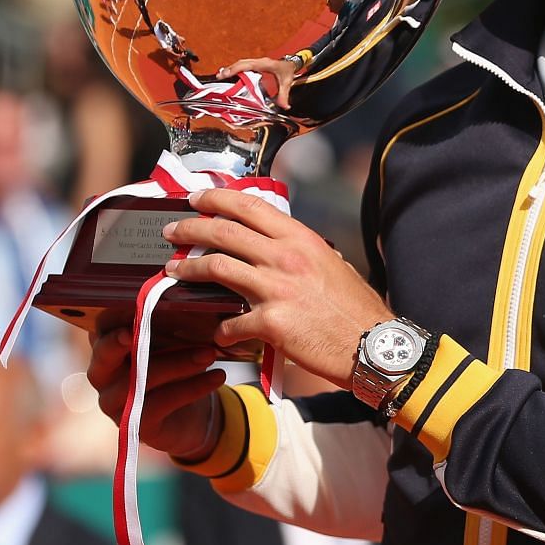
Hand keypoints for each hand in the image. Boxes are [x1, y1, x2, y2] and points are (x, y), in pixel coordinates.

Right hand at [85, 325, 226, 460]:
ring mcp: (115, 404)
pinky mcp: (136, 425)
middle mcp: (102, 378)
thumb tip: (182, 306)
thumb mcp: (168, 347)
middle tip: (145, 331)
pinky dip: (192, 388)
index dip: (109, 326)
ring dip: (178, 364)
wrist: (189, 415)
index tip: (128, 316)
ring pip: (140, 380)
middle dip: (130, 343)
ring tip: (209, 354)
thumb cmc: (174, 370)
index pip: (99, 334)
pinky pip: (162, 403)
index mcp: (106, 352)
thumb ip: (163, 330)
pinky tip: (217, 376)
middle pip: (106, 358)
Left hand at [163, 188, 389, 390]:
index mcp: (301, 239)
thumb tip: (280, 247)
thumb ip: (303, 253)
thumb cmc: (356, 308)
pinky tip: (219, 333)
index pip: (250, 206)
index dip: (216, 198)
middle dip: (190, 228)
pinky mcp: (271, 322)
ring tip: (172, 270)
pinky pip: (231, 322)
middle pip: (224, 231)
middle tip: (172, 231)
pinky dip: (221, 329)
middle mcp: (286, 257)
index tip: (196, 198)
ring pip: (216, 267)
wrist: (372, 345)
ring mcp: (277, 289)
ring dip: (186, 268)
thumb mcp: (333, 265)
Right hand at [216, 56, 302, 109]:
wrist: (292, 63)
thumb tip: (284, 106)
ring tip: (221, 76)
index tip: (226, 74)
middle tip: (219, 76)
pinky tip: (230, 74)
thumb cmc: (288, 69)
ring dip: (231, 68)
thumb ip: (284, 95)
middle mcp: (259, 62)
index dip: (236, 69)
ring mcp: (257, 62)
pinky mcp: (256, 64)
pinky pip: (243, 65)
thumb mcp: (287, 82)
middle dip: (230, 69)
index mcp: (265, 64)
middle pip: (241, 63)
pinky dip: (236, 69)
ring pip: (241, 63)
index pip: (247, 65)